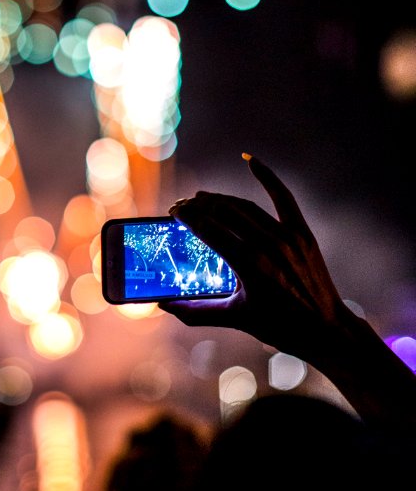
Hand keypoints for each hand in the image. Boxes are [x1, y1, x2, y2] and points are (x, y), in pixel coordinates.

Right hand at [159, 154, 352, 361]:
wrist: (326, 330)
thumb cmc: (279, 328)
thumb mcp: (234, 319)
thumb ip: (196, 311)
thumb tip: (164, 305)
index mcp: (249, 265)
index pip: (208, 230)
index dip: (187, 218)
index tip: (174, 213)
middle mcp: (267, 245)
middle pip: (223, 213)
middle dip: (199, 206)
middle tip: (182, 207)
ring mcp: (287, 236)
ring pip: (245, 207)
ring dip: (221, 199)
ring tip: (202, 198)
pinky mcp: (302, 233)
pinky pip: (283, 198)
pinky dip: (268, 178)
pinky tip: (251, 161)